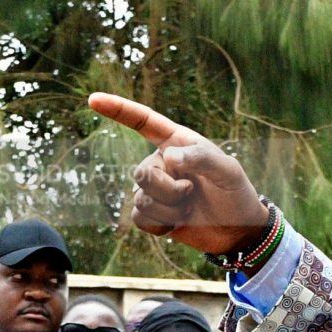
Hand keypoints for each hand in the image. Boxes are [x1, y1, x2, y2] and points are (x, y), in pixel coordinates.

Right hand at [86, 94, 274, 256]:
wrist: (237, 231)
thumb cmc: (235, 193)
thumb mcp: (228, 170)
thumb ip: (201, 157)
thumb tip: (167, 157)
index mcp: (176, 142)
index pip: (143, 121)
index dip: (118, 110)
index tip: (93, 100)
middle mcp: (160, 162)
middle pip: (140, 172)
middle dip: (168, 189)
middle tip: (192, 192)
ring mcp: (154, 188)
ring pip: (140, 198)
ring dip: (169, 209)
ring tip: (190, 208)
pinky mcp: (151, 214)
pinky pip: (139, 218)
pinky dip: (160, 224)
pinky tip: (177, 224)